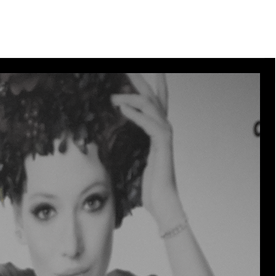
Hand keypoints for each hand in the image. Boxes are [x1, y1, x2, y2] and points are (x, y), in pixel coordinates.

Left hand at [111, 72, 182, 229]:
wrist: (163, 205)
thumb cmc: (149, 190)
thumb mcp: (134, 165)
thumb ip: (129, 152)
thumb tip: (109, 150)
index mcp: (157, 133)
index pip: (155, 103)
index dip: (150, 86)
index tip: (141, 73)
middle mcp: (164, 130)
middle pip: (153, 98)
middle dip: (140, 82)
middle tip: (127, 70)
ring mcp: (165, 136)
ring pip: (150, 107)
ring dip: (131, 98)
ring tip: (113, 95)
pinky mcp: (163, 145)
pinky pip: (148, 124)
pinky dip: (135, 115)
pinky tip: (122, 108)